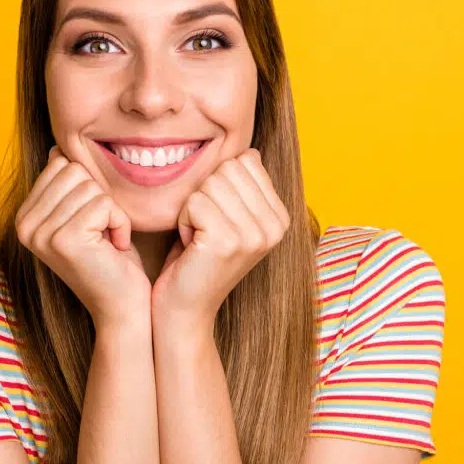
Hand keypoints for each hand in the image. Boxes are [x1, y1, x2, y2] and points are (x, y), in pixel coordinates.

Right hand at [15, 145, 150, 328]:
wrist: (122, 305)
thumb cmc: (109, 258)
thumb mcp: (82, 215)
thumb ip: (66, 186)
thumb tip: (56, 150)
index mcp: (24, 216)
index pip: (61, 163)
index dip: (88, 187)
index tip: (91, 222)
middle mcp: (24, 225)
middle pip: (75, 170)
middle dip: (100, 197)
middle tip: (101, 232)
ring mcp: (41, 233)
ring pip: (91, 186)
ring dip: (112, 213)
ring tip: (107, 241)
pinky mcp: (64, 240)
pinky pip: (104, 204)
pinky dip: (120, 223)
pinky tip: (114, 248)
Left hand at [151, 148, 290, 328]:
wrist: (186, 309)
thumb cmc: (199, 258)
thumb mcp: (230, 218)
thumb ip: (243, 187)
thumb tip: (250, 153)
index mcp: (280, 218)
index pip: (245, 161)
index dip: (219, 185)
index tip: (218, 219)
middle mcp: (274, 227)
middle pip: (227, 169)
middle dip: (205, 195)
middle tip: (205, 230)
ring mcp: (254, 235)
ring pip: (209, 184)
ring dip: (192, 208)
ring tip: (199, 238)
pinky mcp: (227, 241)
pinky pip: (194, 201)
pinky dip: (183, 220)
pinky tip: (191, 246)